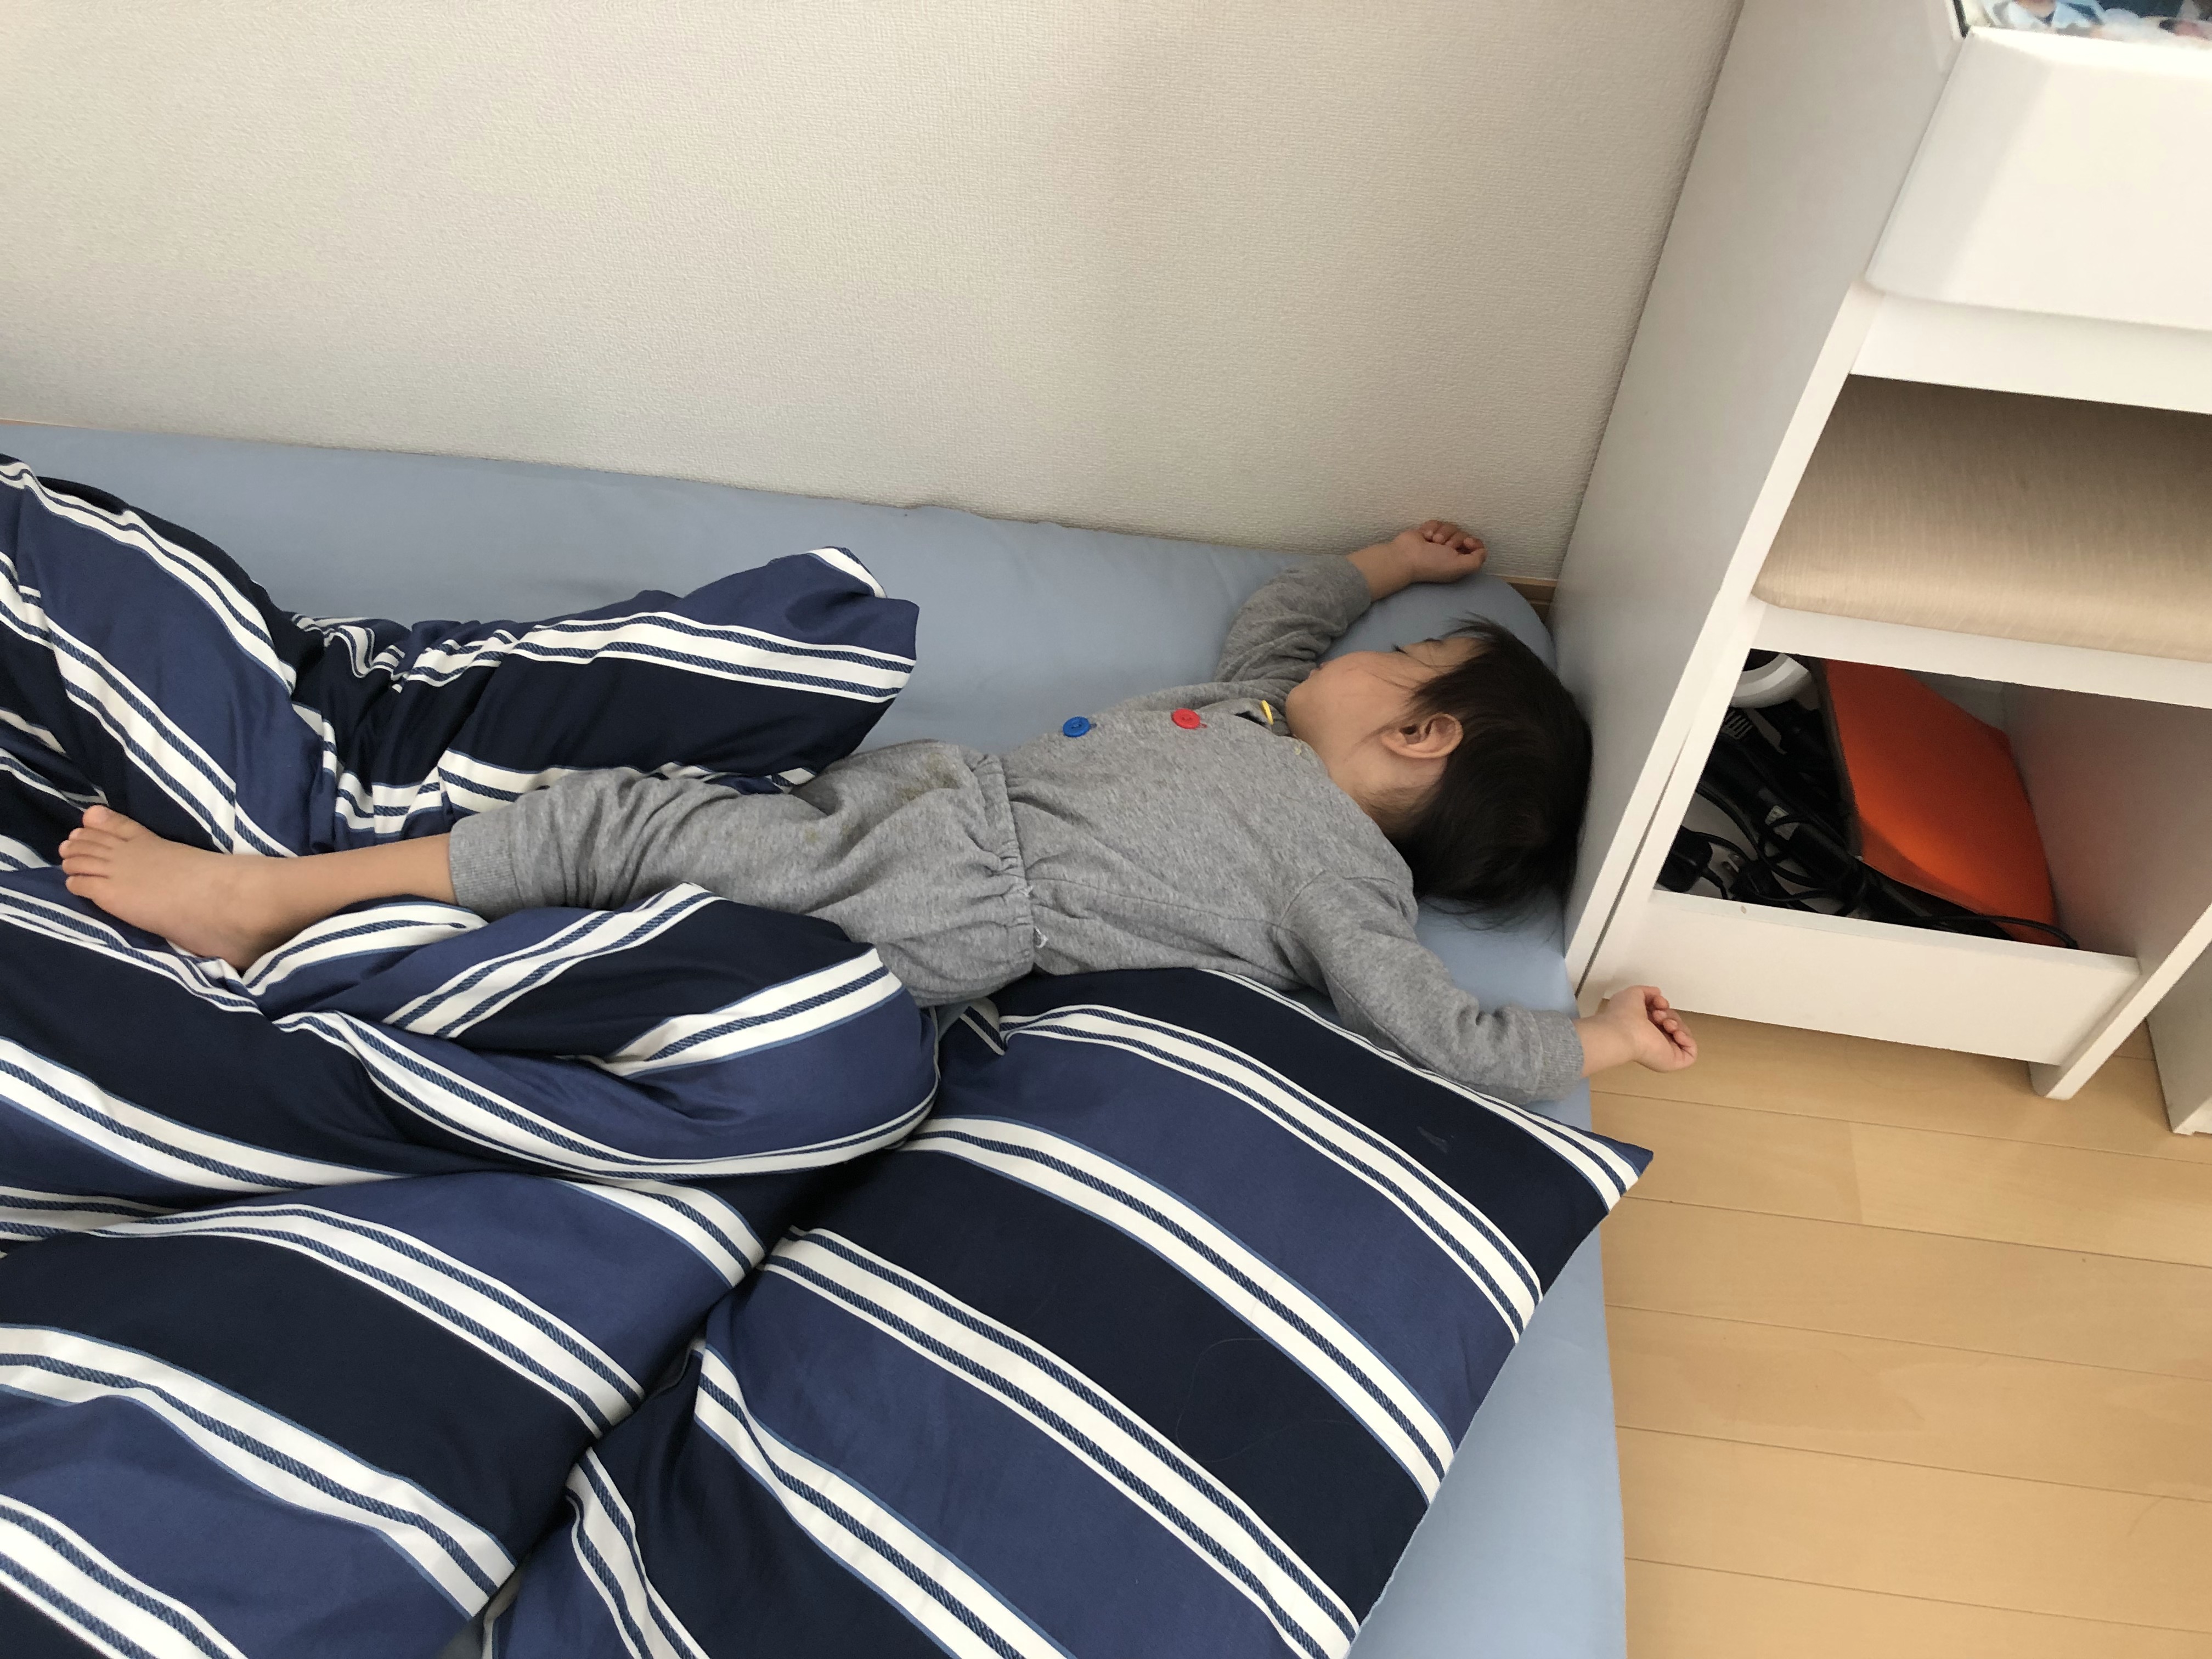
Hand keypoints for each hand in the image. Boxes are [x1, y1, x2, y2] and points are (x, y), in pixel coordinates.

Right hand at [1349, 520, 1487, 598]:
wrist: (1406, 556)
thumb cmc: (1432, 563)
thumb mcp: (1460, 567)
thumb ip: (1477, 560)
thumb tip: (1481, 550)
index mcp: (1459, 562)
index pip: (1476, 548)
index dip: (1474, 542)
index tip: (1467, 542)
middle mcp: (1450, 552)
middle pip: (1464, 535)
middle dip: (1455, 538)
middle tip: (1445, 546)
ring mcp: (1438, 542)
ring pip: (1451, 527)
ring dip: (1442, 533)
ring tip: (1432, 541)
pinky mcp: (1428, 532)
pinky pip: (1437, 523)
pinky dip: (1431, 528)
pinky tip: (1425, 536)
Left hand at [1576, 986, 1696, 1076]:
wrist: (1623, 1032)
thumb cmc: (1623, 1015)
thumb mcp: (1633, 994)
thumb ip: (1647, 992)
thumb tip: (1657, 993)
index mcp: (1644, 1027)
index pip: (1663, 1017)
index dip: (1664, 1007)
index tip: (1658, 1002)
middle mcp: (1654, 1040)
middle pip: (1674, 1024)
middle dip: (1670, 1015)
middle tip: (1659, 1014)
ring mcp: (1664, 1052)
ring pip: (1682, 1035)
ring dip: (1677, 1024)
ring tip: (1664, 1023)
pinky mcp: (1673, 1061)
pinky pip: (1691, 1052)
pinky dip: (1688, 1040)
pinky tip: (1676, 1033)